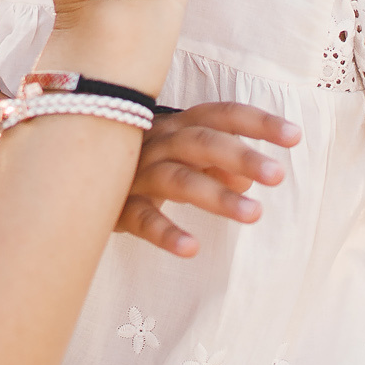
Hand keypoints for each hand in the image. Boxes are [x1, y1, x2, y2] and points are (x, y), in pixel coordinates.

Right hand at [117, 102, 299, 256]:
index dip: (258, 122)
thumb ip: (214, 164)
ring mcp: (135, 172)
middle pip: (202, 142)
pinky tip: (191, 249)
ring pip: (178, 179)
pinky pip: (141, 218)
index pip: (221, 115)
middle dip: (242, 155)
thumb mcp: (178, 158)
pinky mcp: (116, 206)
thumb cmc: (138, 163)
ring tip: (254, 215)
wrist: (69, 169)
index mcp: (177, 126)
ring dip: (217, 195)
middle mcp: (157, 142)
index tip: (295, 136)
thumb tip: (248, 179)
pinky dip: (166, 232)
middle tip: (278, 176)